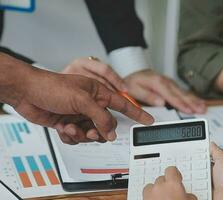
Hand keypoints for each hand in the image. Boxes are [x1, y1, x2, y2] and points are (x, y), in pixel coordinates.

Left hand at [12, 64, 153, 143]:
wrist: (26, 93)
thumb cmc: (51, 87)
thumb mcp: (82, 100)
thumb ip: (101, 117)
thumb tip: (111, 132)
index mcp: (98, 93)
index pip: (123, 104)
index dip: (137, 112)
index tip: (149, 120)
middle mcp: (90, 105)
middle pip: (107, 124)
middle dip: (99, 130)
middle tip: (91, 130)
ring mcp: (79, 115)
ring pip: (92, 133)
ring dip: (82, 134)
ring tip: (71, 127)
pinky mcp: (68, 124)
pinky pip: (78, 137)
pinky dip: (71, 136)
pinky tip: (63, 128)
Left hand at [124, 69, 205, 113]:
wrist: (135, 73)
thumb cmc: (133, 83)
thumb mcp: (134, 89)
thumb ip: (147, 96)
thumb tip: (160, 102)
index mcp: (157, 82)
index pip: (171, 95)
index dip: (180, 104)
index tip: (188, 110)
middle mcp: (166, 82)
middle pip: (181, 94)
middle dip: (192, 103)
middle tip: (201, 110)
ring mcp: (170, 83)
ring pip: (184, 93)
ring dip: (195, 100)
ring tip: (203, 107)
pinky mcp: (172, 86)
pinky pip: (184, 92)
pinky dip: (192, 97)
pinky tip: (199, 102)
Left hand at [143, 166, 196, 199]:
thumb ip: (188, 195)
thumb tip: (188, 196)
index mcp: (173, 184)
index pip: (172, 170)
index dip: (174, 173)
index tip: (177, 177)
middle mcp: (160, 187)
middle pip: (161, 178)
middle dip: (166, 184)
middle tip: (172, 192)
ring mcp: (150, 194)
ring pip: (152, 186)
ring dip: (157, 190)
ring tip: (163, 197)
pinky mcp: (144, 199)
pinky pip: (146, 194)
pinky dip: (150, 196)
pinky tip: (156, 199)